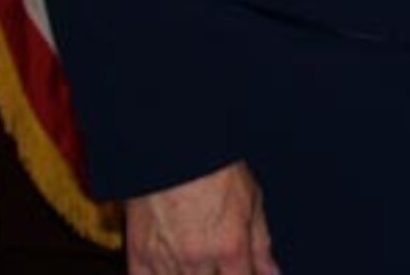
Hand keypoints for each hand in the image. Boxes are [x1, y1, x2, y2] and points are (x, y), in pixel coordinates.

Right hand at [125, 161, 278, 274]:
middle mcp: (197, 259)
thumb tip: (271, 272)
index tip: (247, 273)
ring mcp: (165, 260)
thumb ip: (260, 244)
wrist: (174, 147)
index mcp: (229, 246)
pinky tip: (173, 270)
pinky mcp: (138, 255)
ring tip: (199, 265)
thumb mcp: (252, 201)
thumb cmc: (214, 168)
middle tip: (219, 265)